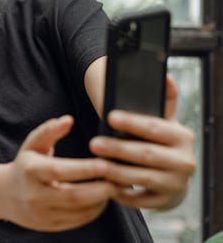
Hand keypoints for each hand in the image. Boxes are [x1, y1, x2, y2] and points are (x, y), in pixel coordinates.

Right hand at [0, 115, 117, 230]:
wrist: (4, 195)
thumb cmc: (25, 165)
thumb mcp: (32, 145)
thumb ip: (50, 130)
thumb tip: (68, 119)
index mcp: (30, 170)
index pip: (60, 170)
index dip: (85, 169)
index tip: (106, 163)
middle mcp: (34, 194)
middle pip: (74, 196)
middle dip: (101, 189)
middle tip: (121, 179)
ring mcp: (42, 213)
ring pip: (80, 211)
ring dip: (102, 201)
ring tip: (116, 188)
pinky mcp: (50, 226)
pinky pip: (78, 221)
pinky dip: (94, 211)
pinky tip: (102, 199)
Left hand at [90, 77, 195, 208]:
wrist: (173, 173)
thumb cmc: (159, 140)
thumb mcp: (163, 119)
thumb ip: (163, 99)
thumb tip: (164, 76)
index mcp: (183, 136)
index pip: (156, 127)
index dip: (133, 122)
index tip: (109, 116)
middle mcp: (185, 161)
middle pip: (146, 154)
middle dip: (118, 149)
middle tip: (93, 143)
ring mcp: (177, 184)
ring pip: (142, 178)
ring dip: (116, 172)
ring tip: (95, 164)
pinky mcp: (166, 202)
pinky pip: (140, 199)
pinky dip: (122, 192)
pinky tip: (104, 184)